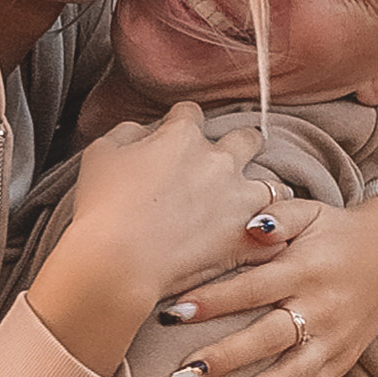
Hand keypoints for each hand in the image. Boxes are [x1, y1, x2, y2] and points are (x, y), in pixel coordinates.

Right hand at [30, 103, 282, 376]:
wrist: (118, 263)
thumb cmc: (102, 210)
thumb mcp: (99, 156)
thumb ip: (125, 134)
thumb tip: (140, 132)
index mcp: (183, 137)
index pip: (191, 113)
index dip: (181, 124)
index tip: (174, 138)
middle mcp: (219, 162)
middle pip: (246, 139)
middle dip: (241, 146)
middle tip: (227, 165)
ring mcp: (238, 201)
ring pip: (274, 187)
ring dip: (265, 193)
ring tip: (253, 207)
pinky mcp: (246, 240)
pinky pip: (278, 236)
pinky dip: (273, 238)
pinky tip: (263, 243)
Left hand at [159, 192, 377, 376]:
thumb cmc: (334, 232)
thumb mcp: (310, 212)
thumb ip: (276, 216)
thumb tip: (248, 225)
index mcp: (305, 268)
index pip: (252, 287)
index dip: (214, 301)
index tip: (172, 314)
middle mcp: (320, 309)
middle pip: (268, 338)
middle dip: (225, 358)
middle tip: (181, 375)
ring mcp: (332, 342)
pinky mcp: (339, 365)